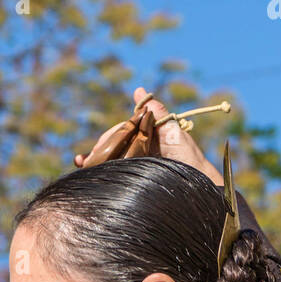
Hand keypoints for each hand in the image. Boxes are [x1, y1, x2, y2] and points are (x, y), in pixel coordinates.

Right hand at [74, 87, 223, 186]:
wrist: (198, 190)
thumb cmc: (189, 161)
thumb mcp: (173, 133)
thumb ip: (157, 113)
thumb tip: (140, 90)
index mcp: (146, 138)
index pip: (121, 131)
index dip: (110, 134)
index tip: (103, 141)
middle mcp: (138, 151)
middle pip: (112, 145)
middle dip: (100, 147)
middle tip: (92, 156)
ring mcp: (133, 166)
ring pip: (108, 159)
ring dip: (92, 159)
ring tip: (82, 162)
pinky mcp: (130, 180)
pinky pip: (110, 173)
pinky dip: (95, 170)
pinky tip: (83, 168)